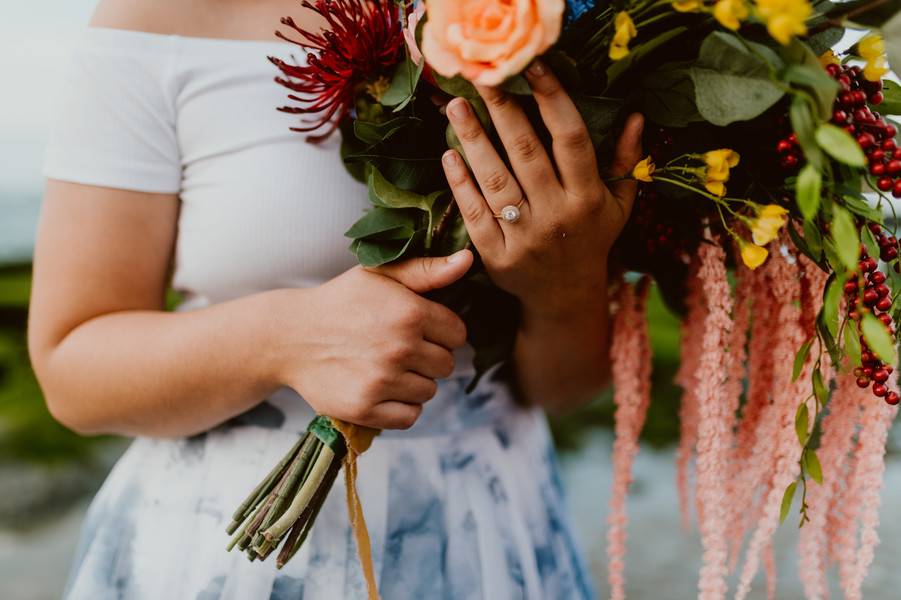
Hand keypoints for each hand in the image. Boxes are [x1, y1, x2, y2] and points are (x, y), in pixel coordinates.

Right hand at [269, 251, 471, 428]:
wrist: (290, 336)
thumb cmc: (341, 301)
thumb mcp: (381, 274)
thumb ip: (427, 269)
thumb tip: (467, 260)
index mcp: (409, 312)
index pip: (457, 334)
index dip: (441, 332)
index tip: (419, 329)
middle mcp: (399, 348)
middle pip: (446, 365)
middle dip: (428, 357)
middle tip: (399, 348)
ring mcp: (382, 381)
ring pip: (429, 391)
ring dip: (414, 382)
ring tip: (387, 367)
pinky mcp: (366, 408)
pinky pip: (410, 416)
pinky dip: (401, 407)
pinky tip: (383, 389)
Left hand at [441, 61, 643, 318]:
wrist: (564, 298)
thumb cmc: (591, 240)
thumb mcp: (618, 205)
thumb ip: (625, 160)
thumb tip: (635, 115)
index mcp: (588, 198)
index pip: (571, 139)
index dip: (552, 99)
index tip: (533, 67)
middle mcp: (557, 216)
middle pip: (526, 153)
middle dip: (503, 111)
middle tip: (482, 78)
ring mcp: (524, 238)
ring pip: (495, 180)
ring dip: (473, 140)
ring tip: (455, 108)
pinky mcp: (496, 256)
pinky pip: (474, 213)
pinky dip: (460, 183)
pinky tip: (448, 155)